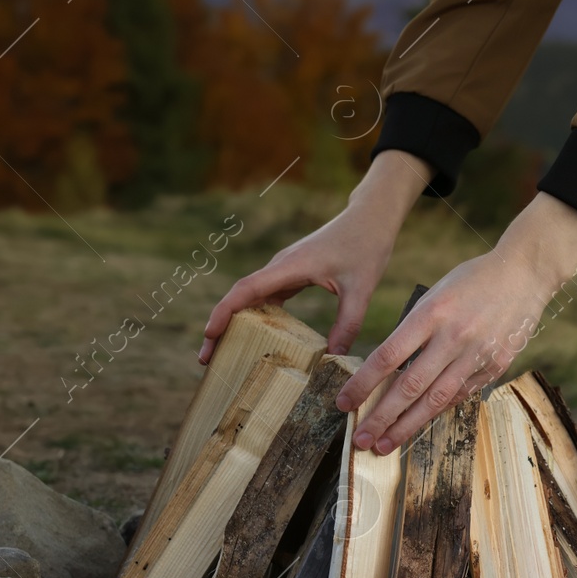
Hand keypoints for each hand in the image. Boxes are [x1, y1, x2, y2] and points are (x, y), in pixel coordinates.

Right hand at [199, 151, 433, 360]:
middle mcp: (280, 266)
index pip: (247, 289)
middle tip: (206, 359)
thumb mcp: (361, 289)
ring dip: (235, 323)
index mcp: (290, 266)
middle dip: (220, 326)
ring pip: (251, 297)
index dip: (224, 311)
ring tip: (223, 355)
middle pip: (240, 296)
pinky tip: (256, 339)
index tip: (209, 334)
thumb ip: (348, 323)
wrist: (370, 218)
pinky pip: (267, 297)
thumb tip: (334, 358)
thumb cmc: (366, 247)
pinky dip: (257, 317)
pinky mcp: (292, 273)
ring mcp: (284, 269)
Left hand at [337, 191, 576, 452]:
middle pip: (409, 386)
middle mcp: (453, 337)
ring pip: (435, 400)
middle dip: (381, 417)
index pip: (388, 356)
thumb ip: (415, 327)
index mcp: (431, 313)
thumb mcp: (435, 293)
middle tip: (360, 440)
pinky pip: (462, 393)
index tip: (344, 402)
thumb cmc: (473, 279)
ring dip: (407, 426)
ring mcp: (477, 354)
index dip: (363, 383)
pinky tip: (421, 422)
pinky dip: (440, 409)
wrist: (525, 272)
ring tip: (385, 445)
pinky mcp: (496, 365)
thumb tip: (391, 366)